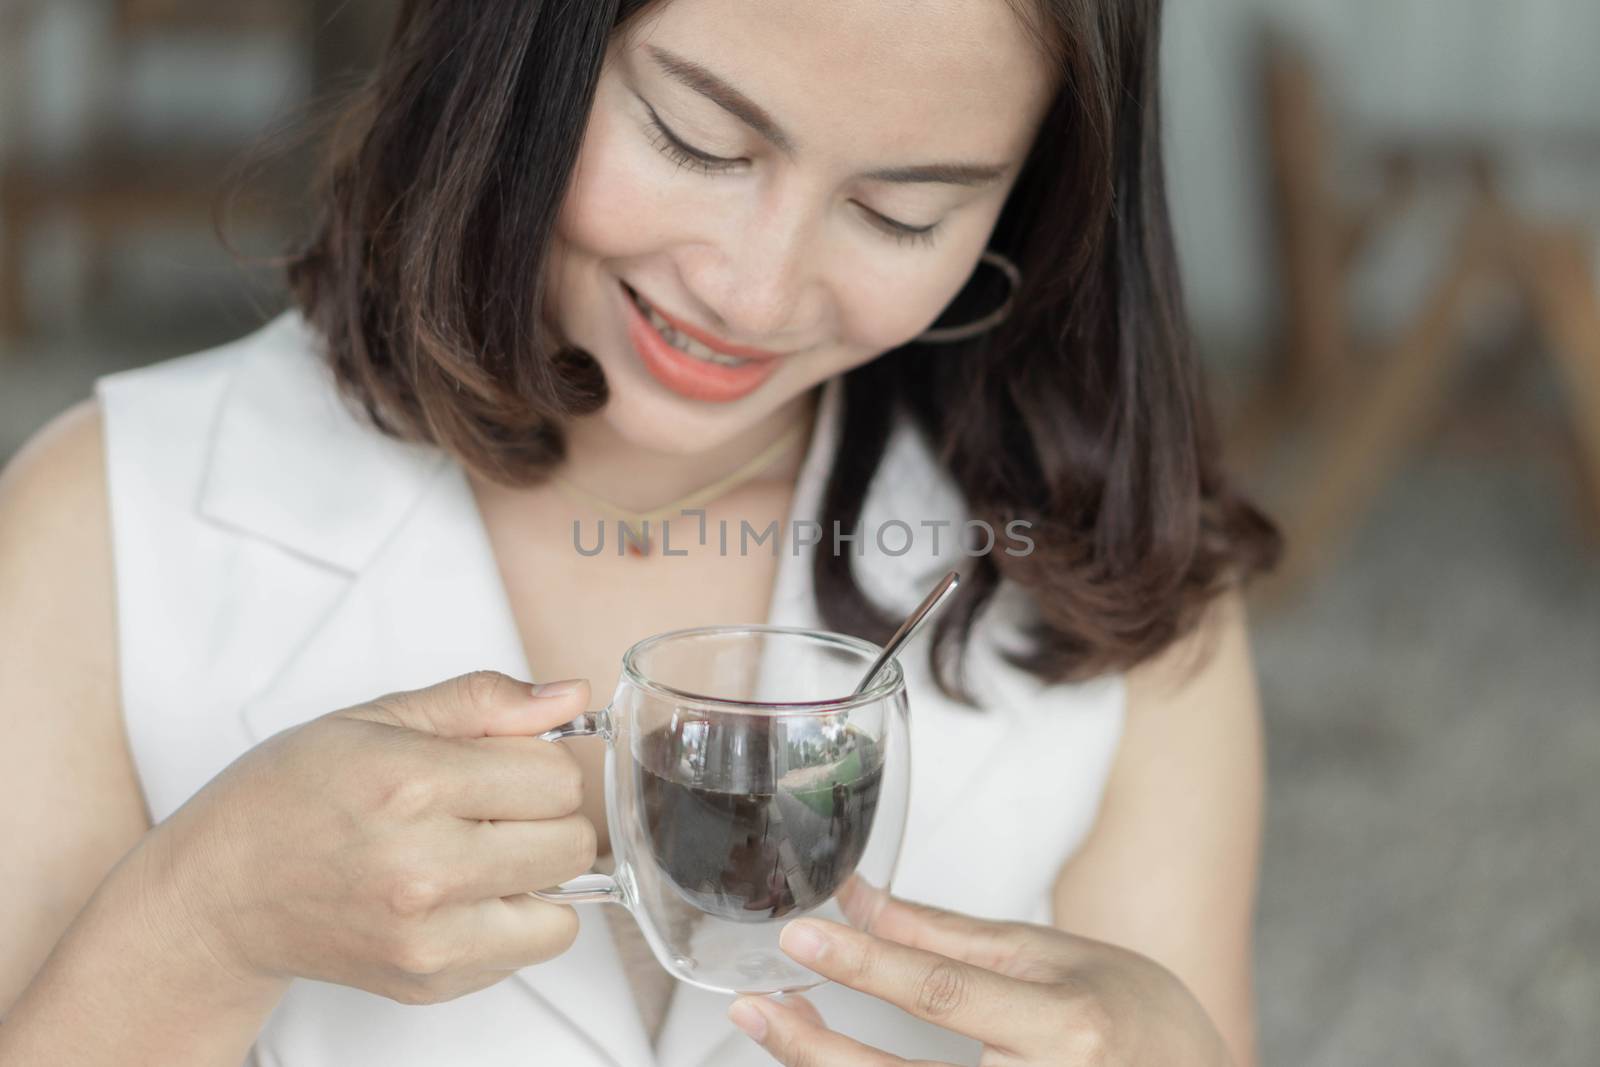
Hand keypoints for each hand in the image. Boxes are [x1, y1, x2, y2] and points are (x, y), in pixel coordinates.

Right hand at [143, 671, 597, 1005]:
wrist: (222, 892)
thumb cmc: (290, 797)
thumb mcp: (380, 718)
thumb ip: (484, 702)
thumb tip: (571, 695)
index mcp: (410, 785)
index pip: (557, 778)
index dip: (537, 763)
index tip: (499, 764)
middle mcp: (421, 868)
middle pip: (572, 842)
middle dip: (544, 817)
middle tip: (488, 809)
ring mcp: (426, 937)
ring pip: (565, 906)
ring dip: (537, 874)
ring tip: (477, 852)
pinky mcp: (430, 981)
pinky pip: (531, 948)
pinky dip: (513, 919)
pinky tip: (459, 893)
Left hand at [727, 889, 1234, 1066]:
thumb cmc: (1144, 1024)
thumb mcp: (1057, 959)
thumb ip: (953, 938)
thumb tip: (864, 899)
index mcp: (1068, 1029)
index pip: (941, 992)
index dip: (862, 963)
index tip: (800, 935)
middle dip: (814, 1046)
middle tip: (754, 1007)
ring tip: (780, 1033)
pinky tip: (832, 1066)